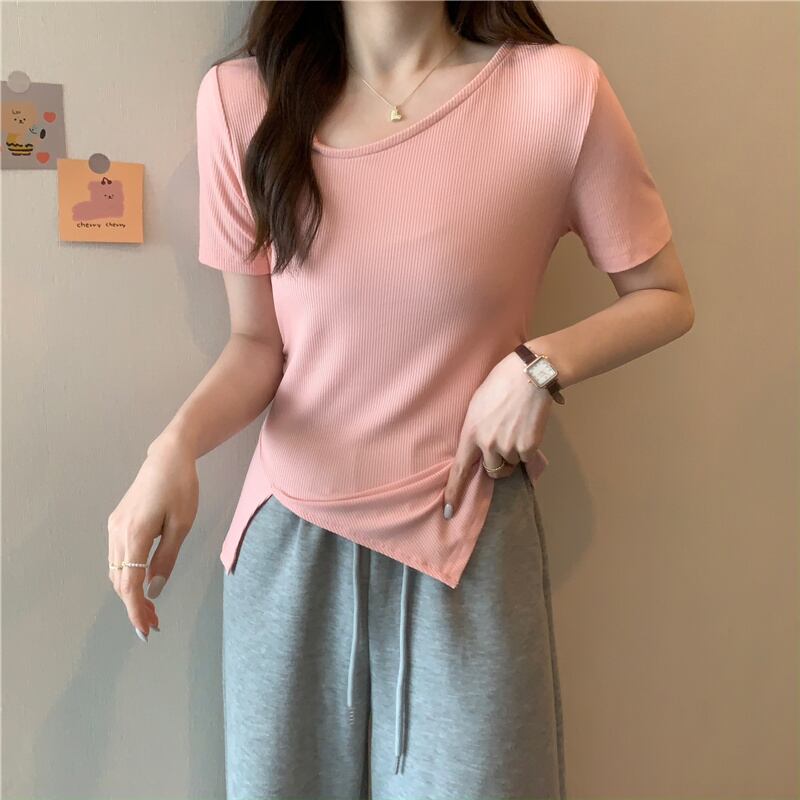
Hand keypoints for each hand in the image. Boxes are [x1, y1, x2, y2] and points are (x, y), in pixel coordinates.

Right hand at [107, 436, 198, 640]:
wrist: (167, 458)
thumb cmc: (181, 487)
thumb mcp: (182, 524)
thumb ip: (167, 558)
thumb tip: (155, 590)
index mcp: (135, 534)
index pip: (130, 583)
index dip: (136, 610)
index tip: (145, 629)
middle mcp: (117, 533)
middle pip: (120, 581)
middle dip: (134, 606)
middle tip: (154, 625)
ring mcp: (113, 527)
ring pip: (116, 571)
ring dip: (130, 593)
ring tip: (151, 609)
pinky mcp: (116, 523)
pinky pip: (118, 558)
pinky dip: (127, 576)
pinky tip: (143, 583)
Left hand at [443, 349, 553, 516]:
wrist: (527, 376)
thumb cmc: (499, 385)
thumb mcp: (476, 407)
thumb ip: (476, 431)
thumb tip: (481, 448)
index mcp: (470, 433)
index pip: (459, 469)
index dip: (453, 492)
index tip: (448, 511)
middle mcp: (487, 444)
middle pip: (493, 471)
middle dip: (498, 464)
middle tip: (504, 443)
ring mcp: (508, 447)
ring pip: (511, 464)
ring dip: (514, 454)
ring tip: (516, 428)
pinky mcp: (528, 446)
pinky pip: (527, 457)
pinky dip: (529, 447)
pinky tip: (528, 427)